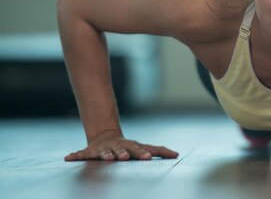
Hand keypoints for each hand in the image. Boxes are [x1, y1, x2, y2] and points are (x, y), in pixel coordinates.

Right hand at [64, 129, 178, 160]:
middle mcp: (117, 148)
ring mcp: (103, 150)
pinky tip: (67, 158)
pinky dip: (74, 155)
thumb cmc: (128, 146)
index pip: (138, 151)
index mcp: (130, 147)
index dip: (143, 154)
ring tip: (105, 159)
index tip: (148, 159)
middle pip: (121, 151)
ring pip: (103, 153)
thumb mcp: (143, 147)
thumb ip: (159, 150)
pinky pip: (81, 154)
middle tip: (124, 158)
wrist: (106, 137)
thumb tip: (177, 154)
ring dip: (104, 155)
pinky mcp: (90, 152)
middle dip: (123, 154)